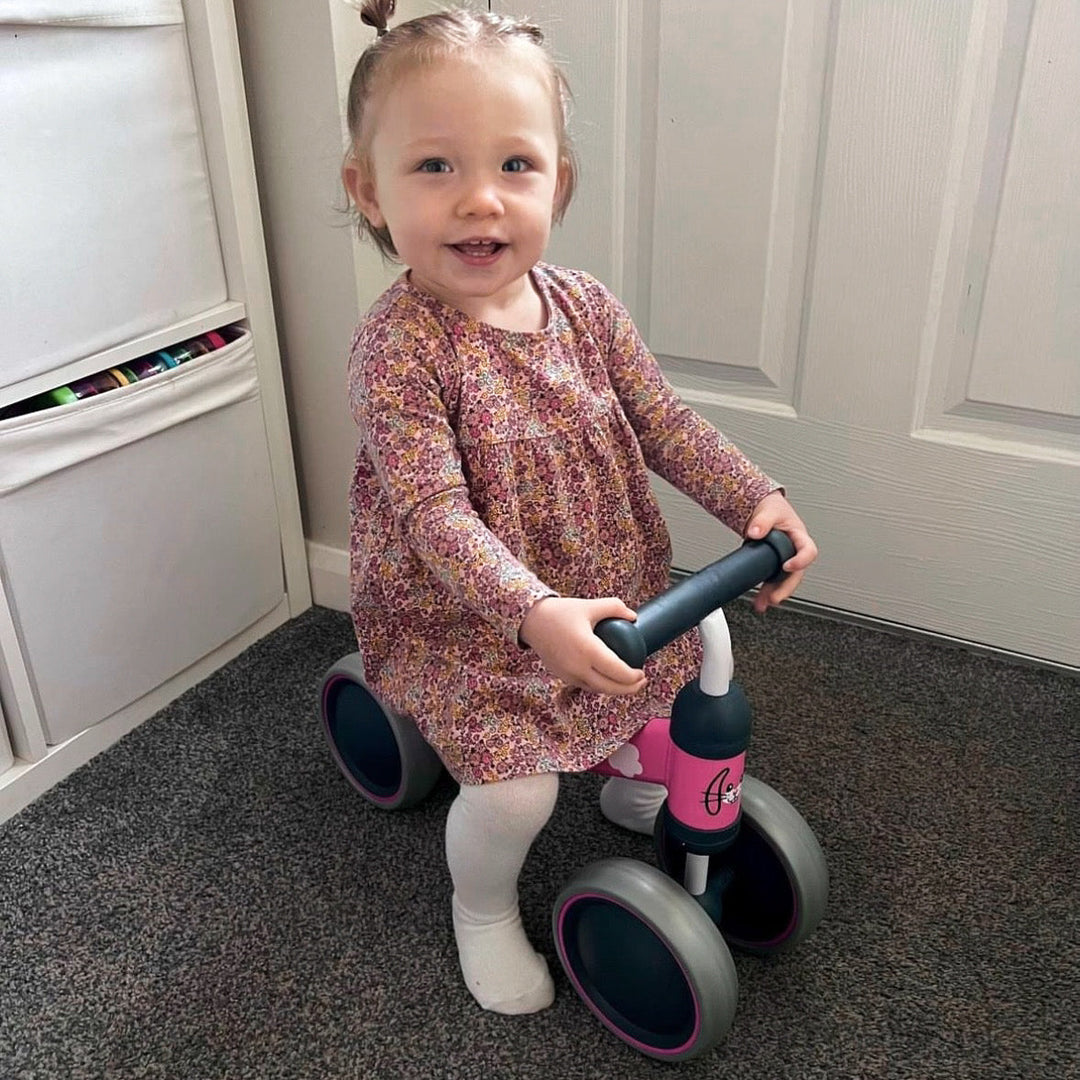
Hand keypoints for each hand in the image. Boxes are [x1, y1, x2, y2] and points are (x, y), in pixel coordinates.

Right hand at [519, 596, 647, 694]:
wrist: (531, 621)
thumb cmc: (560, 612)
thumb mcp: (589, 606)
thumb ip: (614, 607)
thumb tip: (633, 617)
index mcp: (588, 650)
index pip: (617, 672)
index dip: (633, 677)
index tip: (642, 672)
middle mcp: (578, 667)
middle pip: (610, 688)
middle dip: (629, 689)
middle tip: (641, 681)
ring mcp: (569, 675)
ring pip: (598, 690)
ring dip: (615, 690)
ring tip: (628, 682)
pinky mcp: (562, 677)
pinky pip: (586, 686)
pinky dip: (600, 686)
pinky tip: (608, 679)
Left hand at [744, 491, 817, 611]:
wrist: (764, 510)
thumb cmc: (773, 509)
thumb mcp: (769, 510)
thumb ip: (762, 521)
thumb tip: (755, 532)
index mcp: (799, 537)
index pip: (808, 551)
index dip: (800, 560)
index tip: (787, 566)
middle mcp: (795, 551)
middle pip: (796, 574)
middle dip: (786, 587)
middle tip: (774, 597)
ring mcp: (785, 560)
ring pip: (784, 581)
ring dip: (774, 593)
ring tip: (763, 603)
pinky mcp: (773, 565)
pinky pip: (773, 580)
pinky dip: (766, 591)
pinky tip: (759, 600)